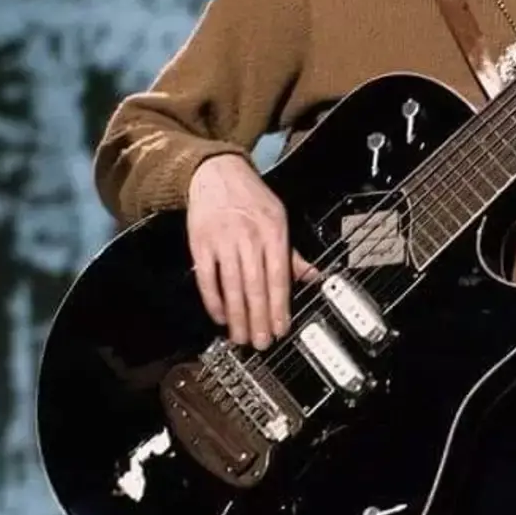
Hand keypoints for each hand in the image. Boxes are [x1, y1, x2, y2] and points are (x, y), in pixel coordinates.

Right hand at [186, 153, 318, 349]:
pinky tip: (219, 316)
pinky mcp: (201, 243)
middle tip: (262, 342)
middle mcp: (249, 237)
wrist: (216, 173)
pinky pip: (207, 278)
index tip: (282, 328)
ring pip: (232, 285)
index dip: (280, 305)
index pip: (279, 276)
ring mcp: (223, 240)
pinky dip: (213, 300)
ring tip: (241, 336)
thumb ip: (293, 253)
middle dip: (259, 318)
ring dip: (237, 316)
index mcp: (273, 232)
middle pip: (255, 285)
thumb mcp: (279, 218)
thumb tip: (314, 277)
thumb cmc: (251, 198)